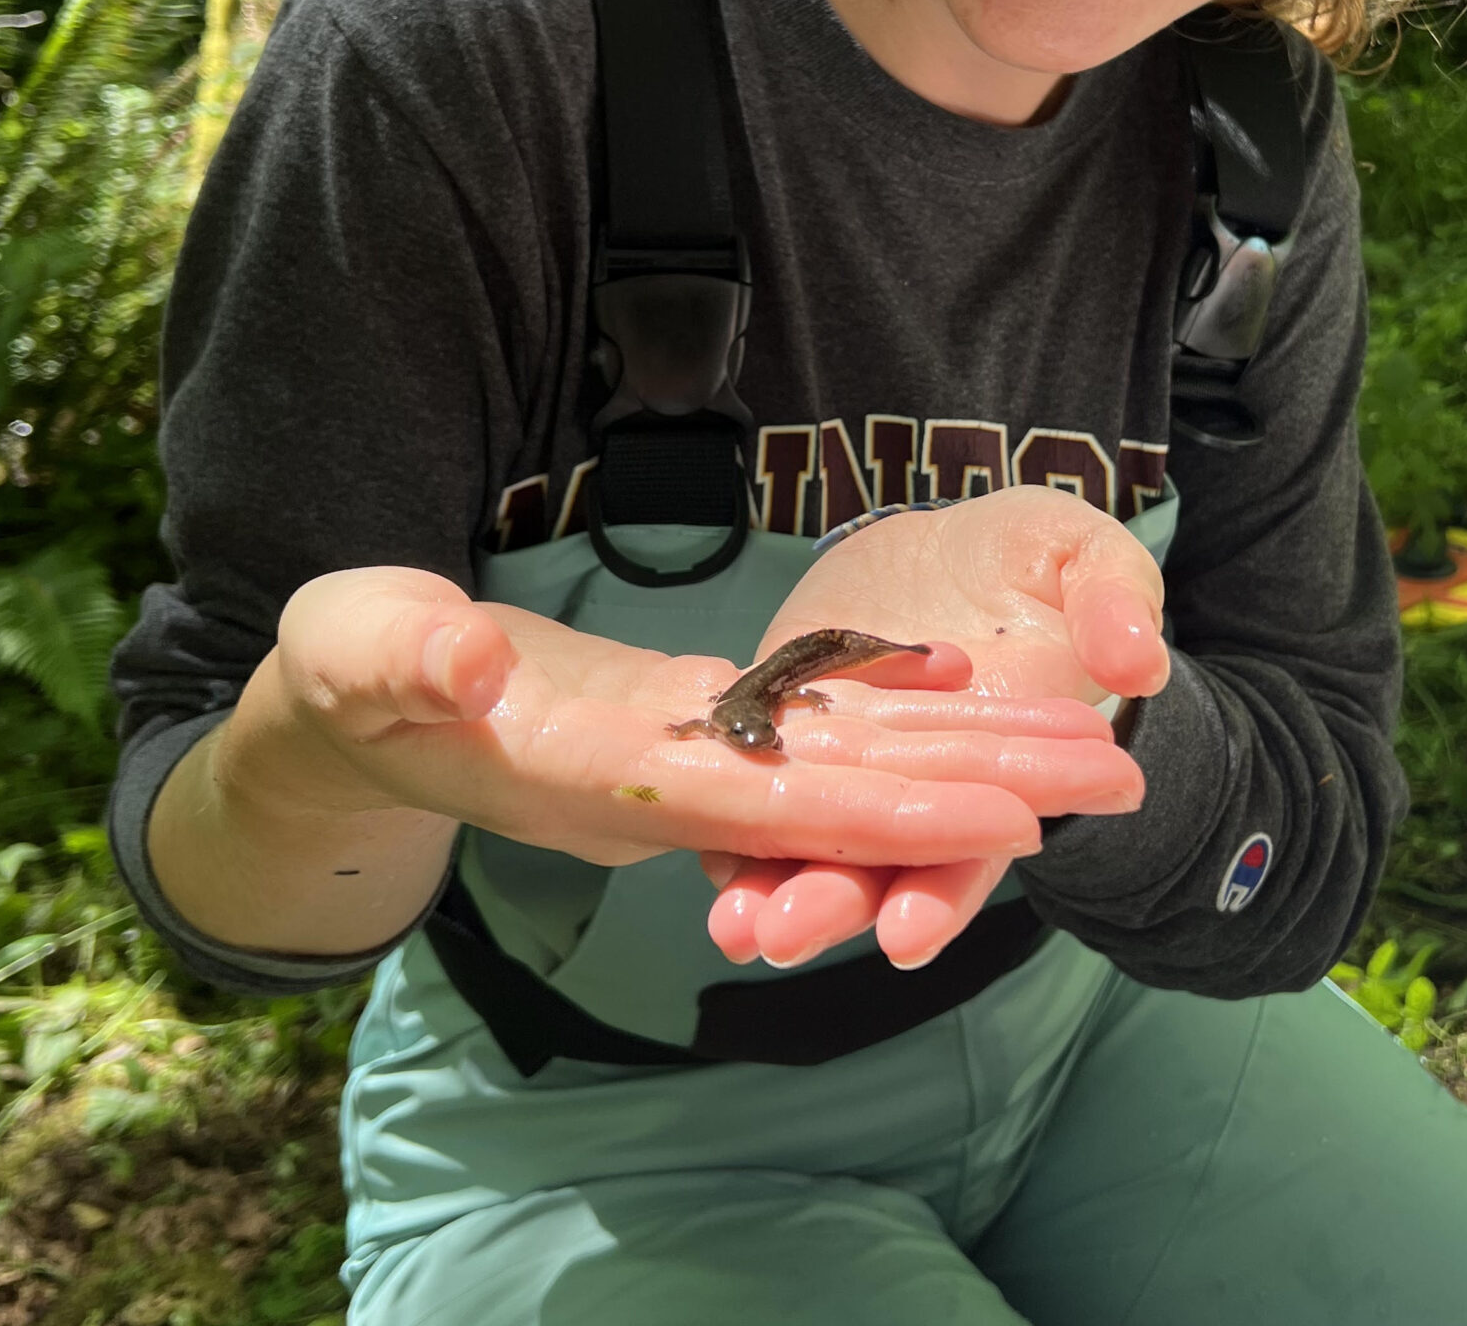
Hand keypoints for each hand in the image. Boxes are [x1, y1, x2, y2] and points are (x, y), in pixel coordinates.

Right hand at [238, 564, 1142, 879]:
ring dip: (969, 763)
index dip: (896, 809)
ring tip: (1089, 750)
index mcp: (608, 774)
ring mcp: (692, 758)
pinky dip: (895, 717)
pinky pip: (813, 727)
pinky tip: (971, 694)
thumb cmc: (341, 684)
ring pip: (854, 765)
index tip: (1016, 811)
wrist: (351, 715)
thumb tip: (475, 666)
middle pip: (855, 797)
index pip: (778, 804)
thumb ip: (407, 661)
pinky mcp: (693, 722)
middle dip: (986, 795)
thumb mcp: (349, 655)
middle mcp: (674, 782)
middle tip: (1124, 777)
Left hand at [702, 486, 1168, 968]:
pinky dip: (731, 832)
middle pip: (882, 860)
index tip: (908, 933)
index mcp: (995, 762)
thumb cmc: (1025, 558)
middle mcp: (920, 784)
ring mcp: (849, 765)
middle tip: (784, 936)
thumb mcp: (1078, 554)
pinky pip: (757, 789)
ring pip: (814, 842)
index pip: (975, 842)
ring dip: (773, 886)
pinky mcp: (790, 732)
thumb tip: (1135, 666)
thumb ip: (1114, 603)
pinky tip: (700, 863)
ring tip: (733, 923)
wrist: (939, 542)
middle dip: (836, 903)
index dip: (946, 887)